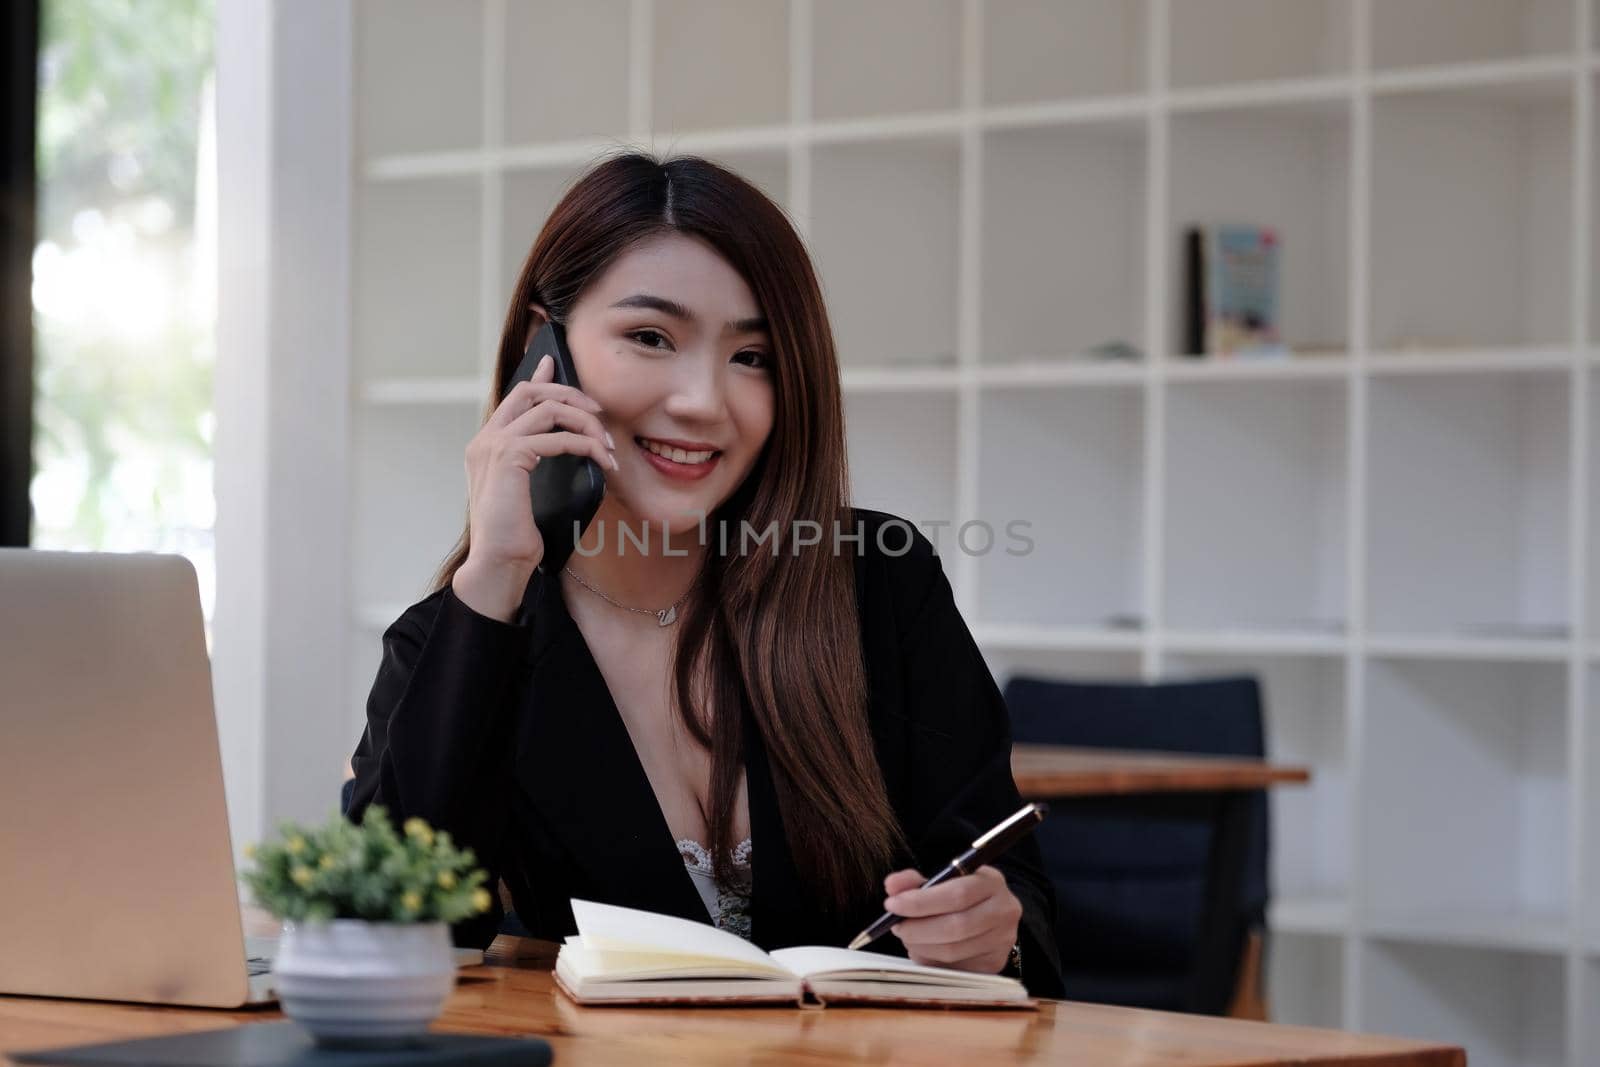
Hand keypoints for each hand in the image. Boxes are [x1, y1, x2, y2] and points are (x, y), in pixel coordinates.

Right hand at [453, 352, 614, 619]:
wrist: (500, 561)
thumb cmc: (515, 533)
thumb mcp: (526, 490)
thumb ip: (535, 460)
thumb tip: (560, 443)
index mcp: (486, 443)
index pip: (515, 396)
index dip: (539, 378)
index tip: (556, 363)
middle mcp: (485, 439)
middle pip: (531, 392)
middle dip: (571, 395)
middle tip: (599, 413)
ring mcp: (494, 446)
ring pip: (549, 410)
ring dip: (586, 424)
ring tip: (607, 447)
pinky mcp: (509, 458)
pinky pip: (556, 438)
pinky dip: (584, 444)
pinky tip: (600, 459)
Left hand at [882, 866, 1021, 974]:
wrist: (989, 914)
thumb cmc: (960, 894)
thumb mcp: (942, 880)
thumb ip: (914, 881)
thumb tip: (891, 886)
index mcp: (992, 882)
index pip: (957, 894)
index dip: (921, 902)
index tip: (892, 904)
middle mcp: (1004, 911)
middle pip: (956, 926)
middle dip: (918, 928)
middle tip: (896, 925)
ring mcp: (1002, 941)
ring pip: (953, 951)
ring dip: (921, 946)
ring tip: (908, 936)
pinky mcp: (994, 963)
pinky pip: (955, 967)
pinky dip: (931, 959)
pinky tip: (923, 949)